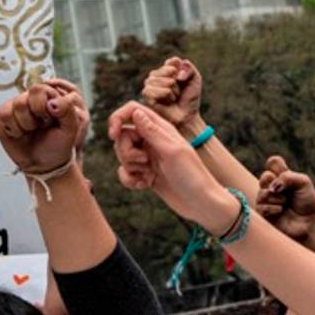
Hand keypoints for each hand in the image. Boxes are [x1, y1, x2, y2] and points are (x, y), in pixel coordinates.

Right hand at [0, 83, 86, 173]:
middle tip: (39, 127)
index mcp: (46, 96)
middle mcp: (27, 99)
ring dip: (20, 128)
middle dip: (31, 121)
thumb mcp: (70, 128)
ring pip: (6, 113)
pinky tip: (17, 136)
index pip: (37, 89)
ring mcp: (11, 108)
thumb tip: (51, 102)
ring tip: (29, 132)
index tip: (49, 120)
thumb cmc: (60, 144)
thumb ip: (67, 110)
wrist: (46, 162)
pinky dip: (6, 133)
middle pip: (20, 102)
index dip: (41, 107)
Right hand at [109, 102, 235, 232]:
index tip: (113, 135)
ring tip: (149, 176)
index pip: (133, 111)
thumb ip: (152, 132)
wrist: (201, 203)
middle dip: (126, 151)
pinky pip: (125, 172)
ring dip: (130, 167)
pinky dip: (130, 179)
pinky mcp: (146, 174)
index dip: (118, 119)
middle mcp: (154, 141)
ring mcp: (149, 158)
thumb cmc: (192, 176)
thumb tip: (136, 112)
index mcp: (162, 129)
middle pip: (123, 136)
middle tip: (144, 162)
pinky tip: (144, 185)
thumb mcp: (172, 151)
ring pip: (122, 155)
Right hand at [141, 57, 203, 133]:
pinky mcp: (146, 95)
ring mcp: (149, 85)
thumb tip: (175, 68)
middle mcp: (156, 76)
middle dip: (177, 83)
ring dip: (172, 90)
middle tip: (178, 93)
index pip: (173, 61)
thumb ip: (188, 68)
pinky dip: (165, 95)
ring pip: (160, 79)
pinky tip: (167, 101)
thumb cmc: (189, 98)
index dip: (181, 72)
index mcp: (166, 70)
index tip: (184, 81)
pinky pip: (153, 89)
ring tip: (173, 98)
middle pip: (167, 70)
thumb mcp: (195, 80)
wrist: (187, 116)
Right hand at [256, 155, 314, 240]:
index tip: (284, 172)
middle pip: (265, 176)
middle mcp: (272, 186)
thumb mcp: (303, 183)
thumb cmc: (307, 202)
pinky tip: (281, 210)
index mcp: (282, 176)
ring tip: (285, 203)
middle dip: (277, 183)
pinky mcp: (262, 213)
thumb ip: (288, 177)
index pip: (273, 162)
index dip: (275, 164)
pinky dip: (273, 208)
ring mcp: (266, 199)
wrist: (309, 222)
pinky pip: (261, 206)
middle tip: (285, 191)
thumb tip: (272, 186)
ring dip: (278, 198)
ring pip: (263, 192)